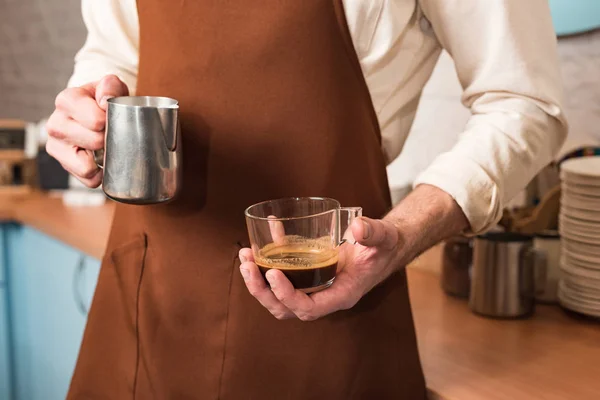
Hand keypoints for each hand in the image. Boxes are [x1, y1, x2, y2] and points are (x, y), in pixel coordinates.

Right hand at [46, 75, 128, 186]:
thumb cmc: (105, 101)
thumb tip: (105, 101)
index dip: (110, 122)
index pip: (95, 120)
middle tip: (110, 132)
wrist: (97, 113)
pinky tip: (100, 159)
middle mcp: (55, 123)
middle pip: (95, 142)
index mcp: (67, 100)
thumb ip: (111, 86)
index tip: (111, 117)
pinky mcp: (64, 164)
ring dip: (103, 158)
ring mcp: (56, 146)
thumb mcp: (112, 87)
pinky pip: (88, 179)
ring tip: (104, 146)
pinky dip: (100, 173)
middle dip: (109, 139)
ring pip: (87, 165)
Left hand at [238, 217, 402, 320]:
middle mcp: (324, 297)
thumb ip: (373, 233)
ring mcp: (314, 288)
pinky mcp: (308, 276)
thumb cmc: (383, 247)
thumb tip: (356, 228)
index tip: (272, 273)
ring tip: (245, 255)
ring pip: (278, 297)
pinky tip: (265, 237)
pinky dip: (269, 260)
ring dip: (257, 280)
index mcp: (341, 295)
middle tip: (247, 265)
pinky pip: (283, 276)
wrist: (382, 248)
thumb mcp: (383, 238)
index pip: (308, 308)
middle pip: (285, 308)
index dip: (286, 295)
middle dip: (261, 290)